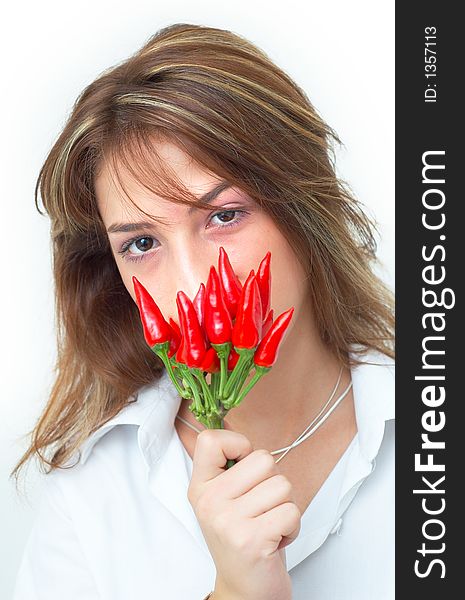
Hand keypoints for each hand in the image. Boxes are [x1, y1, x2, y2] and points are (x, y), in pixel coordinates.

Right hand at [187, 427, 300, 599]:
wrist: (244, 590)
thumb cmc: (242, 538)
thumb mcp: (225, 498)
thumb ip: (228, 464)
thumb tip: (229, 420)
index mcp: (201, 487)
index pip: (212, 440)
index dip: (239, 445)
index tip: (242, 467)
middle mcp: (209, 502)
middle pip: (264, 460)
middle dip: (273, 482)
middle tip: (261, 507)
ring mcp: (228, 521)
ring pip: (282, 485)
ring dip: (285, 506)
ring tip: (268, 524)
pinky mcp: (252, 540)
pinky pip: (292, 511)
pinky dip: (292, 526)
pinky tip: (275, 538)